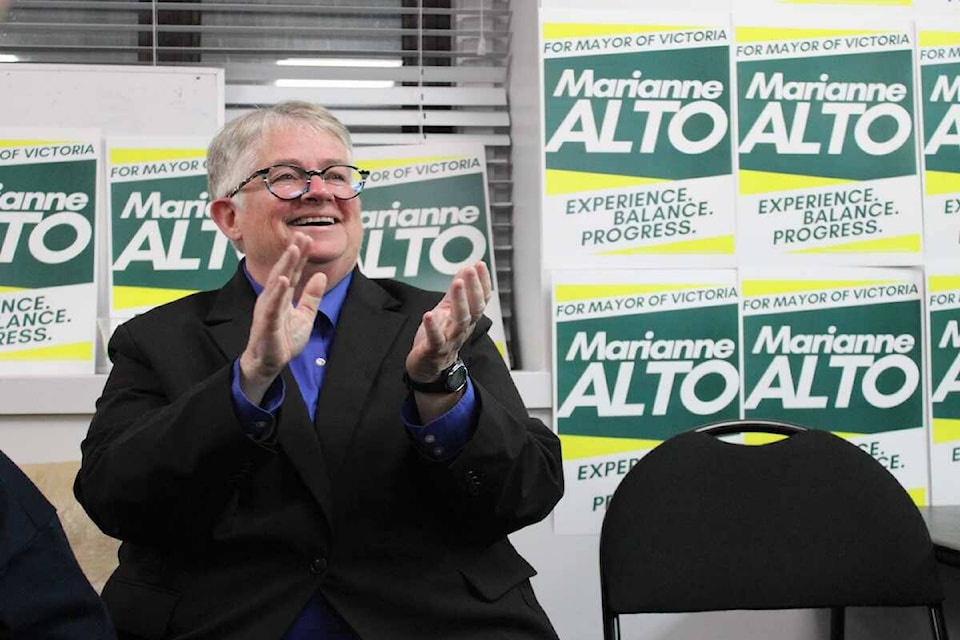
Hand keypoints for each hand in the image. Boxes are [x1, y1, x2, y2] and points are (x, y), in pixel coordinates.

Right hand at [239, 233, 326, 402]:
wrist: (270, 363)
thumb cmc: (284, 339)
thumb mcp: (305, 316)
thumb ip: (312, 296)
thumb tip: (321, 276)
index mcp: (282, 295)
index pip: (293, 271)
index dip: (300, 255)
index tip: (308, 237)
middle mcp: (272, 298)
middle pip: (284, 271)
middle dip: (293, 253)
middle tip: (302, 235)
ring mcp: (268, 309)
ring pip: (277, 283)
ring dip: (285, 266)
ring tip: (293, 249)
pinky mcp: (267, 323)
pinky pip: (273, 306)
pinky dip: (278, 292)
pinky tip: (283, 279)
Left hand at [405, 262, 491, 384]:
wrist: (429, 369)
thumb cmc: (440, 337)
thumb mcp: (448, 311)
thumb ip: (457, 291)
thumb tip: (467, 268)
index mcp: (467, 319)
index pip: (480, 299)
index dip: (482, 283)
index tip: (480, 265)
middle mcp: (462, 328)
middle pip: (474, 309)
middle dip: (474, 289)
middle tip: (471, 270)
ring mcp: (450, 339)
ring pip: (460, 321)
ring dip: (460, 302)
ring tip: (457, 284)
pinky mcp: (434, 350)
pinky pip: (436, 339)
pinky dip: (433, 327)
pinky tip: (429, 314)